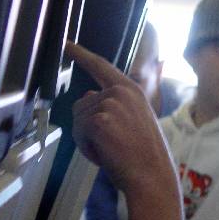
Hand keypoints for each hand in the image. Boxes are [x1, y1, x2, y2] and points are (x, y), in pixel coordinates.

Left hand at [64, 42, 175, 191]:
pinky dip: (87, 149)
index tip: (67, 43)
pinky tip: (107, 155)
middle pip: (82, 104)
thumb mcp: (131, 121)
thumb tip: (86, 95)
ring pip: (78, 119)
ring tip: (112, 150)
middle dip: (89, 128)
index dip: (82, 55)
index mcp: (131, 90)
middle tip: (113, 145)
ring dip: (88, 139)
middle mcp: (120, 92)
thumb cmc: (144, 154)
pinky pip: (78, 133)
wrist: (152, 176)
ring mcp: (110, 104)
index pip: (101, 67)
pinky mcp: (99, 121)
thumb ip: (111, 105)